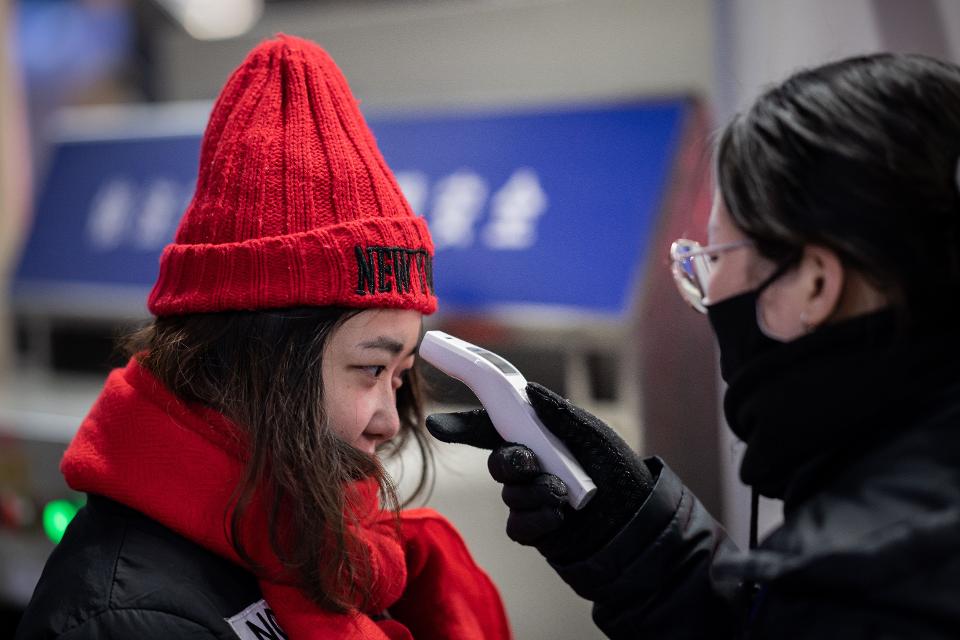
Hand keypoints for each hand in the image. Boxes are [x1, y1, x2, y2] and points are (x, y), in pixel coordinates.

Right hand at [426, 382, 654, 563]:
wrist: (640, 524)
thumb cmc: (621, 471)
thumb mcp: (593, 435)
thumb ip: (558, 414)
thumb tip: (529, 390)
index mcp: (541, 437)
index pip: (496, 426)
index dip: (465, 424)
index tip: (438, 424)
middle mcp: (533, 465)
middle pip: (498, 460)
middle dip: (510, 461)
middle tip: (531, 464)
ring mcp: (532, 497)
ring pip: (509, 493)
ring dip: (534, 493)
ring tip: (564, 495)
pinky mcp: (536, 528)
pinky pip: (517, 524)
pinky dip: (536, 519)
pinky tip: (560, 517)